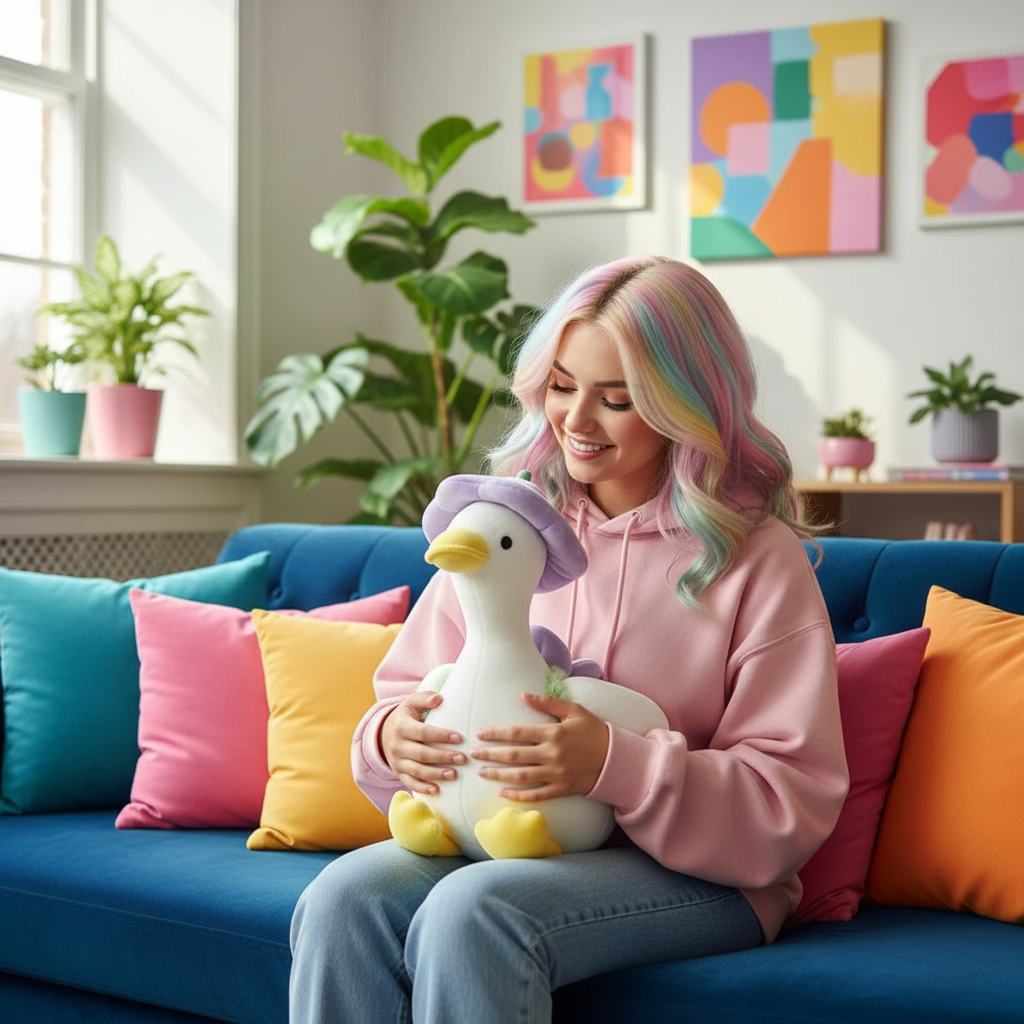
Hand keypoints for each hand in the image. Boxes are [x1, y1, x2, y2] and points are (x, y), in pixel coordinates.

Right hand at [381, 691, 464, 795]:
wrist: (384, 733)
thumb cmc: (406, 716)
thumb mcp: (411, 703)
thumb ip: (424, 698)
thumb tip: (439, 698)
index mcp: (402, 727)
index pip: (423, 732)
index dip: (441, 736)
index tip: (459, 738)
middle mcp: (397, 745)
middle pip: (422, 754)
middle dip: (443, 757)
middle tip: (462, 758)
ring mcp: (397, 761)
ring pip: (417, 771)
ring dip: (437, 774)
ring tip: (455, 774)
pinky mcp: (398, 773)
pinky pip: (410, 783)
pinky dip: (423, 788)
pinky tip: (437, 790)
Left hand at [470, 693, 609, 801]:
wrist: (616, 758)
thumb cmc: (593, 731)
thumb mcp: (574, 710)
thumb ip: (547, 703)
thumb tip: (523, 695)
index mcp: (553, 733)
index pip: (518, 732)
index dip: (497, 733)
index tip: (480, 733)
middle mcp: (552, 754)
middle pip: (514, 755)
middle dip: (491, 754)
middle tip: (473, 754)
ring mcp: (556, 773)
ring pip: (521, 776)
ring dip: (498, 774)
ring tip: (481, 772)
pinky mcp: (561, 789)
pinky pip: (536, 794)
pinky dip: (518, 795)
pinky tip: (501, 793)